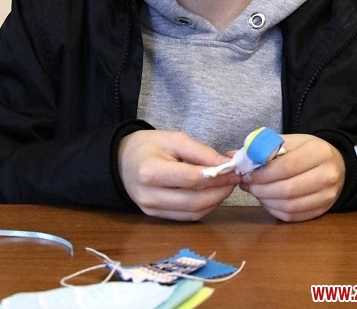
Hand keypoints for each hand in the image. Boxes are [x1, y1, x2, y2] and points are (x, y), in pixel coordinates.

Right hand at [118, 130, 241, 220]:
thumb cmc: (148, 145)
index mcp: (150, 171)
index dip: (218, 176)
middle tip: (235, 178)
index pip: (192, 179)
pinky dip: (205, 207)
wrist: (121, 160)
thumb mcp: (174, 139)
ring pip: (194, 213)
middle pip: (195, 200)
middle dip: (221, 191)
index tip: (235, 169)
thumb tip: (226, 164)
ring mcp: (151, 210)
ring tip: (226, 185)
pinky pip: (187, 217)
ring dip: (216, 201)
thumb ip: (200, 152)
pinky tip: (212, 194)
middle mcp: (150, 195)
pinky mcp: (155, 217)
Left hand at [240, 134, 344, 221]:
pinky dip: (274, 210)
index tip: (246, 173)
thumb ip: (262, 147)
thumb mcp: (288, 141)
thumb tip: (232, 157)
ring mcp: (327, 196)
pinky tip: (267, 200)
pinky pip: (293, 216)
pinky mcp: (323, 211)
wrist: (335, 164)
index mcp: (319, 152)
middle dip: (261, 189)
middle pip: (287, 189)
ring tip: (255, 191)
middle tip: (246, 184)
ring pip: (289, 205)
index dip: (262, 173)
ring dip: (265, 200)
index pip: (286, 166)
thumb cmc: (306, 150)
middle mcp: (327, 175)